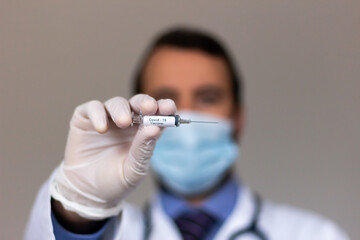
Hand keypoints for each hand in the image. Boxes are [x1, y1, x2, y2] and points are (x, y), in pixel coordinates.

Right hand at [50, 94, 175, 219]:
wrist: (87, 193)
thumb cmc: (115, 182)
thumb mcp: (133, 170)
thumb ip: (143, 150)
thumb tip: (154, 128)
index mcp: (144, 132)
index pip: (158, 115)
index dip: (165, 108)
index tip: (169, 108)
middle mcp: (128, 122)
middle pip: (139, 103)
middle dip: (145, 103)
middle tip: (148, 107)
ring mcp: (107, 118)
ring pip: (117, 103)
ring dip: (122, 109)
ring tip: (123, 122)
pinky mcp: (86, 119)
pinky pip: (93, 108)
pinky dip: (98, 114)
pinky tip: (102, 129)